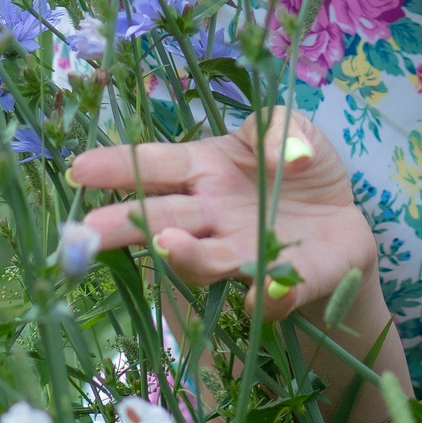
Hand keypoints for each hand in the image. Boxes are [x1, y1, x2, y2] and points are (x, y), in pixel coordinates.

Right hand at [69, 109, 380, 321]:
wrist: (342, 217)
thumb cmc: (296, 166)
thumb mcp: (291, 127)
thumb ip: (278, 128)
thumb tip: (279, 155)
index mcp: (206, 169)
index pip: (156, 165)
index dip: (118, 166)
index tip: (79, 169)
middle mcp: (212, 216)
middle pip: (162, 218)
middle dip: (126, 223)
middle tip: (88, 233)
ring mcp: (243, 252)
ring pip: (205, 258)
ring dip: (186, 255)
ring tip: (169, 245)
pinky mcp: (284, 282)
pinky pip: (271, 293)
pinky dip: (268, 295)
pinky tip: (266, 291)